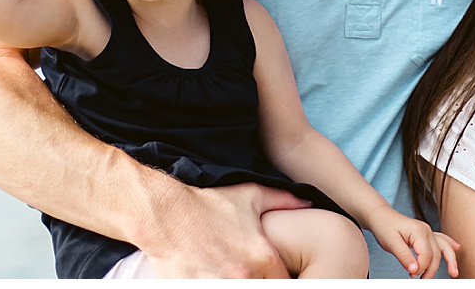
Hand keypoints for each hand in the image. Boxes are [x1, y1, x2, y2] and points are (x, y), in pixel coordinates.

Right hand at [140, 183, 311, 277]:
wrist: (166, 213)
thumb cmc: (209, 204)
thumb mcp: (251, 195)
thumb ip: (284, 201)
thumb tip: (309, 204)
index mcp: (262, 258)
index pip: (286, 284)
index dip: (284, 282)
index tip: (277, 276)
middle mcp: (243, 277)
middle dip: (262, 284)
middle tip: (252, 274)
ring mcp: (218, 286)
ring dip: (238, 286)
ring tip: (231, 274)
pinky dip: (215, 287)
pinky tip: (214, 277)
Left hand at [368, 205, 460, 278]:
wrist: (381, 216)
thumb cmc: (385, 227)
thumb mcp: (391, 243)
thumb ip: (404, 256)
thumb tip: (414, 269)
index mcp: (419, 231)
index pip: (426, 254)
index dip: (421, 267)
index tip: (411, 274)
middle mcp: (426, 230)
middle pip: (436, 254)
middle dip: (431, 269)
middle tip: (423, 281)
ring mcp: (428, 231)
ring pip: (443, 247)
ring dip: (449, 259)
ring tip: (454, 272)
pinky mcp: (426, 234)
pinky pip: (441, 239)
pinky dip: (449, 245)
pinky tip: (457, 248)